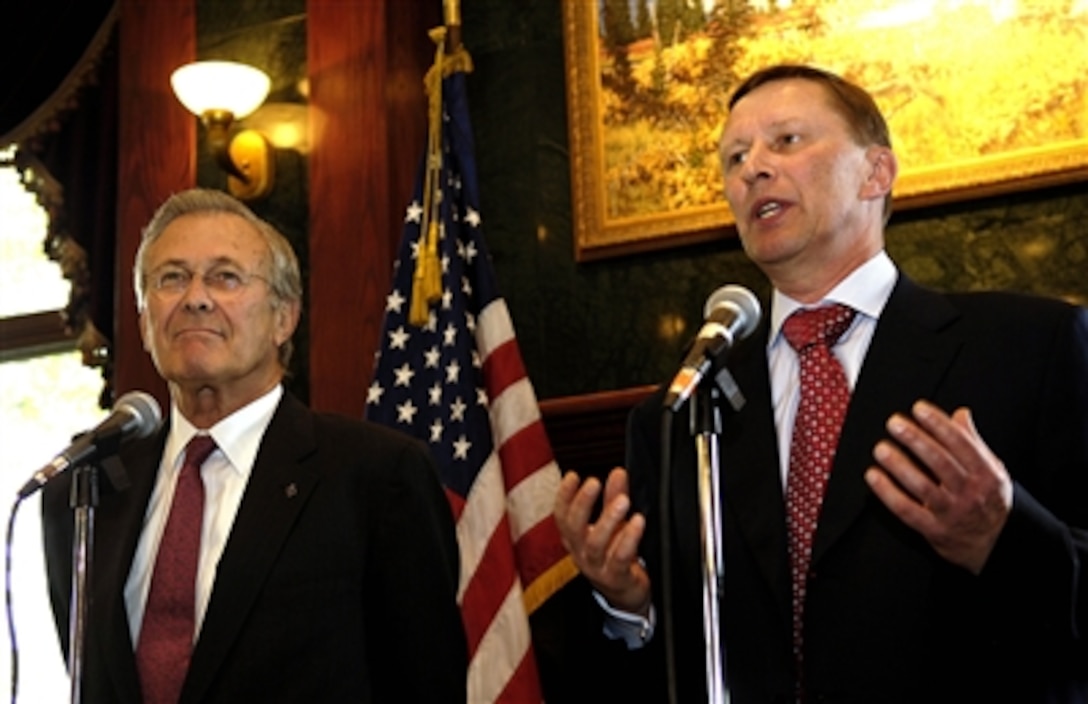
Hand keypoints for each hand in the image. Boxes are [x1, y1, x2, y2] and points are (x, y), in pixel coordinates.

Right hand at [554, 467, 650, 614]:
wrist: (625, 594)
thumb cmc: (614, 555)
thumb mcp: (612, 524)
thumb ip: (613, 498)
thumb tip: (617, 472)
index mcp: (575, 540)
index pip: (561, 516)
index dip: (564, 496)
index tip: (573, 476)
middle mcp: (581, 553)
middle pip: (573, 528)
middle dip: (582, 503)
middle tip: (594, 482)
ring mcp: (596, 568)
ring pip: (596, 544)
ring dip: (608, 520)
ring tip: (622, 501)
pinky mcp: (616, 578)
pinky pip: (619, 559)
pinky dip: (629, 540)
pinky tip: (638, 523)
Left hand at [866, 400, 1012, 573]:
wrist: (992, 546)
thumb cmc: (987, 501)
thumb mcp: (992, 471)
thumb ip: (973, 442)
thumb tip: (961, 413)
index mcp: (986, 474)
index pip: (961, 444)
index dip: (939, 424)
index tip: (919, 408)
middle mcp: (970, 493)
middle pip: (940, 462)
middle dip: (915, 439)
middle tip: (894, 423)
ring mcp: (951, 513)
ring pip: (922, 486)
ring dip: (899, 465)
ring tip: (881, 448)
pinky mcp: (934, 530)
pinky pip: (907, 510)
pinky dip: (887, 493)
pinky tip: (873, 476)